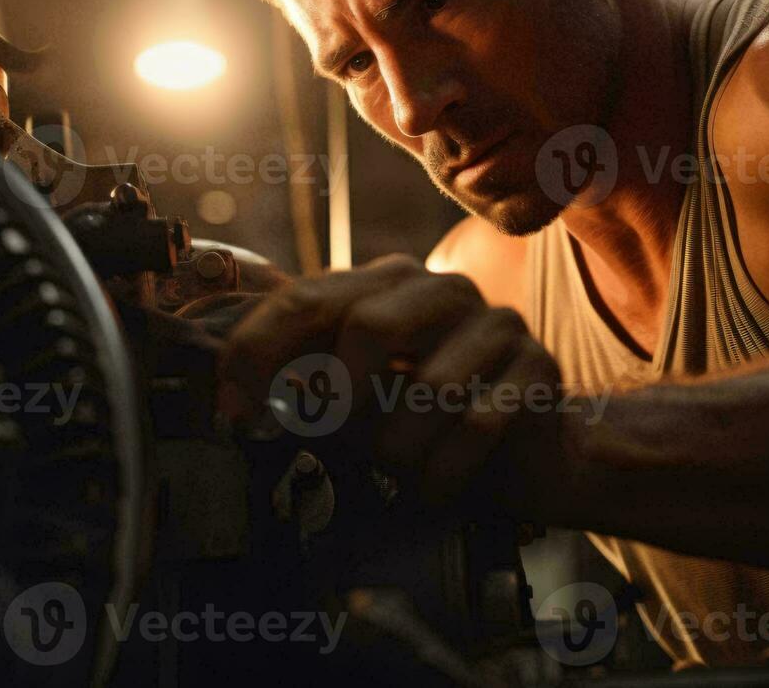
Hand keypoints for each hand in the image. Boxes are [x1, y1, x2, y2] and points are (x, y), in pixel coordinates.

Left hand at [216, 254, 566, 509]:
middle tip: (331, 440)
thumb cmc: (428, 425)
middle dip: (339, 398)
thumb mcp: (356, 399)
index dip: (258, 354)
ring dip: (400, 449)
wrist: (534, 452)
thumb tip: (235, 403)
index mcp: (386, 283)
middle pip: (369, 324)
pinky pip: (478, 423)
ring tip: (397, 471)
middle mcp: (442, 289)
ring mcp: (495, 323)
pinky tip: (434, 485)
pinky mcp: (537, 365)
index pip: (306, 298)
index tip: (232, 412)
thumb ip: (305, 384)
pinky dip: (445, 470)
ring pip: (428, 384)